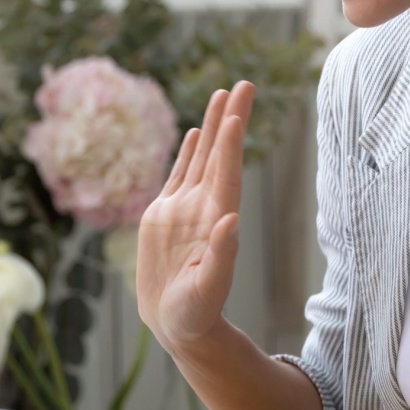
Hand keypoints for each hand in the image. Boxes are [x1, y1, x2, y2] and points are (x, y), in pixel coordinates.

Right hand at [136, 82, 253, 356]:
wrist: (179, 325)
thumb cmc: (197, 314)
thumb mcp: (208, 289)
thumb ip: (221, 256)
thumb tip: (231, 220)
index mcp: (217, 222)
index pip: (227, 175)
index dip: (231, 145)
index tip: (237, 114)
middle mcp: (204, 208)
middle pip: (220, 155)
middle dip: (231, 119)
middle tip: (244, 83)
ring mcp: (185, 209)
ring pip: (202, 157)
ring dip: (214, 126)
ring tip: (222, 93)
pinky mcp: (165, 216)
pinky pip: (180, 174)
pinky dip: (190, 152)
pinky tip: (199, 131)